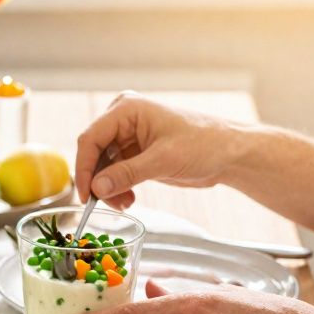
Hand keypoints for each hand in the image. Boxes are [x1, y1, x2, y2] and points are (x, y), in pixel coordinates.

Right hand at [76, 93, 240, 209]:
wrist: (229, 154)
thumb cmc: (204, 145)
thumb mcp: (163, 160)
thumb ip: (127, 174)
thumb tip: (96, 188)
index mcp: (127, 109)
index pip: (91, 139)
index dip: (84, 169)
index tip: (86, 195)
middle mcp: (123, 120)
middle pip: (94, 153)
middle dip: (98, 181)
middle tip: (104, 203)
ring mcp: (128, 136)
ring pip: (102, 166)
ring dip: (108, 188)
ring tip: (124, 203)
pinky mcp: (135, 153)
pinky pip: (115, 172)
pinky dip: (117, 188)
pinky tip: (129, 199)